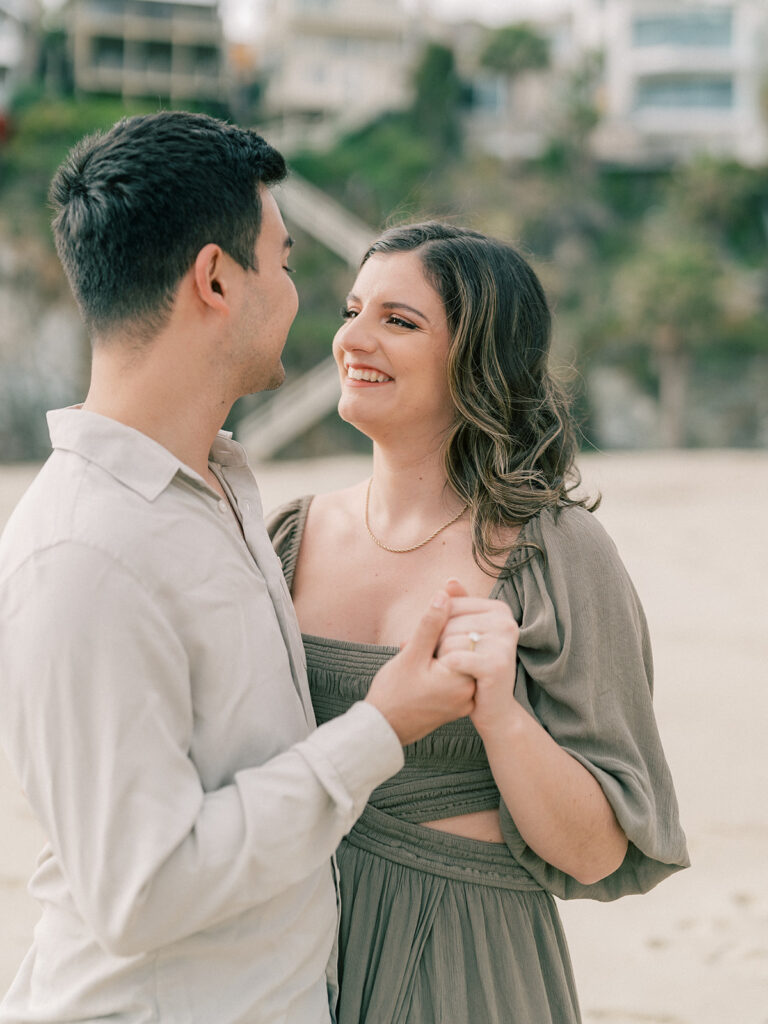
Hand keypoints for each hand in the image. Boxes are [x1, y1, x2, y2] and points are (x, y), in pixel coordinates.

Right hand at [365, 589, 475, 745]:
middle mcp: (469, 692)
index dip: (443, 630)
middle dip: (440, 642)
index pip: (464, 636)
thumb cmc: (393, 692)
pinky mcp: (457, 706)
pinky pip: (454, 677)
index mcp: (462, 678)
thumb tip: (446, 594)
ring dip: (439, 655)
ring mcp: (464, 701)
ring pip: (458, 662)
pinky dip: (440, 669)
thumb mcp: (411, 654)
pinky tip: (420, 674)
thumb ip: (431, 624)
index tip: (421, 643)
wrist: (381, 729)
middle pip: (463, 649)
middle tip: (416, 655)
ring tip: (417, 666)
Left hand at [436, 580, 521, 737]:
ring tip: (450, 671)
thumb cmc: (474, 669)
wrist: (494, 711)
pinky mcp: (497, 664)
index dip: (436, 625)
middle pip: (447, 622)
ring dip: (439, 659)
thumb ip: (459, 607)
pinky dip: (445, 670)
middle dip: (435, 644)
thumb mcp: (466, 634)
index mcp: (499, 610)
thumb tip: (450, 580)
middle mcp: (506, 622)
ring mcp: (504, 642)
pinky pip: (452, 659)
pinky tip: (452, 677)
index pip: (449, 605)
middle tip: (443, 662)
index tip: (439, 644)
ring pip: (447, 640)